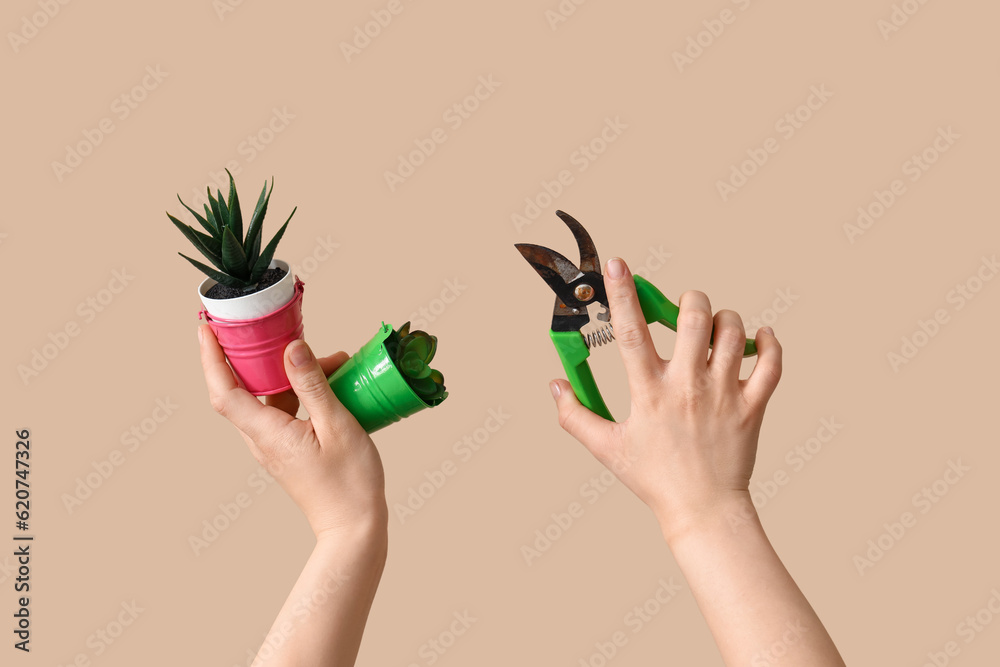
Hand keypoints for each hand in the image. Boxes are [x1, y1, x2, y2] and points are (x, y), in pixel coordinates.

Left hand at [198, 324, 387, 540]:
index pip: (224, 390)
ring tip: (330, 360)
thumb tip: (291, 347)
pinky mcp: (289, 450)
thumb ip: (313, 385)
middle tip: (269, 329)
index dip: (211, 358)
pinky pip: (284, 411)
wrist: (354, 528)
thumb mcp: (337, 425)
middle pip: (241, 390)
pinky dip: (300, 392)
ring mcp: (274, 447)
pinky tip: (330, 383)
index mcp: (268, 433)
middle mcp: (262, 440)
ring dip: (289, 374)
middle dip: (254, 355)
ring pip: (268, 399)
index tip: (206, 329)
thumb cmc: (350, 482)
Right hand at [549, 257, 781, 542]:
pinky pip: (772, 363)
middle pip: (695, 317)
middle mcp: (689, 386)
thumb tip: (555, 386)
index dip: (622, 292)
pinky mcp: (753, 406)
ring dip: (724, 320)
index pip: (631, 331)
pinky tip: (758, 338)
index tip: (617, 265)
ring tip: (715, 330)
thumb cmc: (654, 479)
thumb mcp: (607, 449)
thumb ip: (574, 416)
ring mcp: (725, 394)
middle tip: (684, 312)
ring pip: (733, 332)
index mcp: (650, 392)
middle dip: (689, 301)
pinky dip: (769, 343)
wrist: (703, 510)